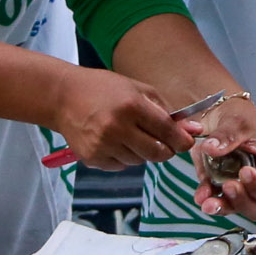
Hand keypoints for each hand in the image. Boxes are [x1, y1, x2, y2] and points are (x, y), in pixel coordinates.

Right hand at [46, 70, 195, 169]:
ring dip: (141, 152)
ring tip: (129, 134)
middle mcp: (117, 127)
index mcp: (131, 105)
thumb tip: (192, 130)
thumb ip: (165, 110)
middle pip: (156, 153)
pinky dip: (123, 157)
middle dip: (165, 150)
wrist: (63, 97)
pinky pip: (121, 166)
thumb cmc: (103, 89)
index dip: (181, 140)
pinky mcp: (92, 158)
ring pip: (139, 161)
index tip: (186, 142)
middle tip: (162, 142)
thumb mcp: (136, 88)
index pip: (166, 130)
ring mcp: (103, 145)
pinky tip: (113, 140)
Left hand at [189, 105, 255, 220]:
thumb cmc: (239, 118)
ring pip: (235, 208)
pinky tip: (200, 196)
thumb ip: (226, 135)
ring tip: (208, 203)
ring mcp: (237, 187)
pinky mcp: (217, 186)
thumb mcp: (237, 122)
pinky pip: (214, 199)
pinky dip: (206, 199)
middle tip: (229, 186)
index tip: (245, 172)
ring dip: (222, 207)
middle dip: (242, 202)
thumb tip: (211, 147)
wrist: (219, 115)